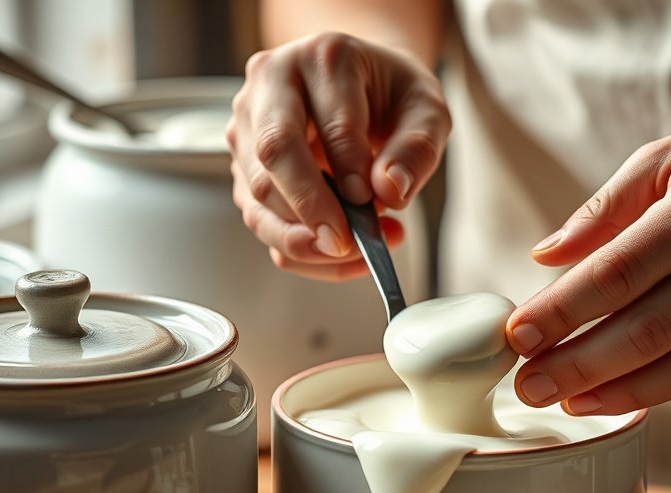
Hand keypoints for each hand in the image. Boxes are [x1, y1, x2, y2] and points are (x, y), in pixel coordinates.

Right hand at [227, 32, 450, 280]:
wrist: (363, 91)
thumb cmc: (393, 98)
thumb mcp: (427, 112)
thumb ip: (417, 149)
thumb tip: (390, 191)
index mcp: (323, 59)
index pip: (331, 122)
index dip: (351, 170)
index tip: (373, 203)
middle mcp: (272, 85)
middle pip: (275, 152)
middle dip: (311, 207)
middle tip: (344, 243)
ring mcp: (248, 127)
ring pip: (259, 196)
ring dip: (305, 238)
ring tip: (359, 250)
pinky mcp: (244, 169)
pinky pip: (262, 221)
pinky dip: (300, 250)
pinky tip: (340, 255)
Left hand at [506, 85, 670, 414]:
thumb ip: (604, 209)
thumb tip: (545, 257)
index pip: (614, 273)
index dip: (560, 311)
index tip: (516, 335)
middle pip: (640, 329)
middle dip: (573, 364)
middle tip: (525, 386)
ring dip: (608, 389)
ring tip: (559, 402)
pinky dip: (655, 388)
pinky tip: (612, 395)